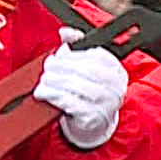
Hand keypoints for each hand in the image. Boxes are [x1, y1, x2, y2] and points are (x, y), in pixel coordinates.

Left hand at [35, 28, 128, 148]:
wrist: (94, 127)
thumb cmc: (90, 96)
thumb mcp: (89, 70)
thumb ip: (79, 48)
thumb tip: (65, 32)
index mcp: (117, 72)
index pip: (98, 56)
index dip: (75, 53)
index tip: (59, 53)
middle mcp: (116, 88)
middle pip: (86, 70)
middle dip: (61, 66)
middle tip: (47, 67)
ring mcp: (106, 105)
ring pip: (76, 85)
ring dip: (54, 81)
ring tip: (43, 81)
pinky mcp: (93, 119)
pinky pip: (70, 103)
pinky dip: (53, 96)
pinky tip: (43, 93)